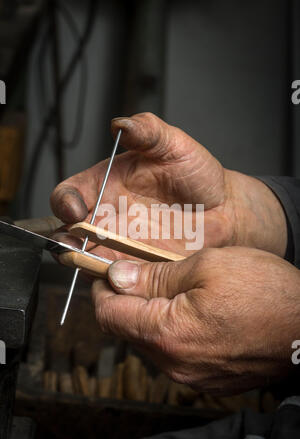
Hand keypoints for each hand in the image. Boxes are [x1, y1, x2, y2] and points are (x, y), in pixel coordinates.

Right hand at [50, 112, 286, 260]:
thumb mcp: (173, 144)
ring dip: (87, 266)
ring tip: (99, 265)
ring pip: (89, 260)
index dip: (63, 202)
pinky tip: (126, 278)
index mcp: (104, 185)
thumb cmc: (196, 173)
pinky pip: (118, 278)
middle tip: (75, 246)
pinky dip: (115, 281)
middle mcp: (106, 217)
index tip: (75, 209)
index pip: (68, 194)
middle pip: (69, 233)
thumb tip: (120, 123)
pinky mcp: (138, 267)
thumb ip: (147, 130)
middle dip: (65, 242)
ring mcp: (120, 245)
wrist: (222, 207)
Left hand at [92, 247, 299, 394]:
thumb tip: (118, 277)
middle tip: (145, 273)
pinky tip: (194, 311)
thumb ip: (155, 275)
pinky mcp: (207, 379)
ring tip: (175, 289)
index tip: (108, 272)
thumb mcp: (207, 266)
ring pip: (152, 341)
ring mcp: (192, 376)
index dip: (102, 289)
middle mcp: (174, 364)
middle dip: (128, 300)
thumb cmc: (266, 292)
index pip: (109, 315)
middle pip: (129, 329)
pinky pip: (175, 354)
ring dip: (152, 314)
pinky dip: (173, 330)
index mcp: (168, 334)